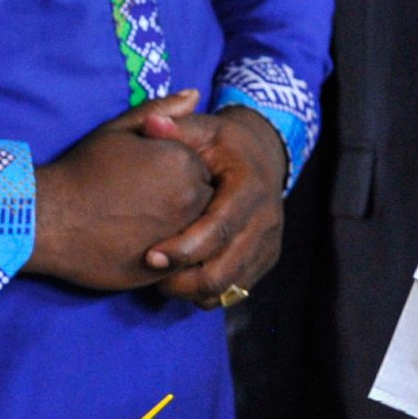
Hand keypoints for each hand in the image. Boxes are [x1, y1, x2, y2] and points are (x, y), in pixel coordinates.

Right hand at [26, 91, 217, 291]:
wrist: (46, 218)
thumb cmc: (81, 170)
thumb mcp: (119, 131)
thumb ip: (161, 112)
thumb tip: (195, 94)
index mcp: (183, 162)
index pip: (205, 168)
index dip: (181, 173)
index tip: (153, 177)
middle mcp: (189, 198)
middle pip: (207, 201)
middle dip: (187, 201)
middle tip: (147, 202)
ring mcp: (178, 235)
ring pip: (197, 232)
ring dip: (181, 228)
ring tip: (142, 222)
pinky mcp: (162, 266)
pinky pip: (180, 260)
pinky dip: (170, 253)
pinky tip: (140, 242)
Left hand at [135, 105, 287, 308]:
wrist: (262, 155)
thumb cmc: (221, 143)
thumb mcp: (200, 128)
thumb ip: (173, 127)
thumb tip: (150, 126)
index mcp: (251, 187)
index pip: (220, 228)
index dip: (185, 248)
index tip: (149, 257)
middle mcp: (267, 220)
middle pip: (224, 269)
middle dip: (183, 280)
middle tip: (148, 273)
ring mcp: (269, 243)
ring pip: (228, 287)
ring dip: (191, 290)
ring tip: (160, 279)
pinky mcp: (265, 259)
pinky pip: (233, 291)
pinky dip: (205, 292)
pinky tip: (182, 278)